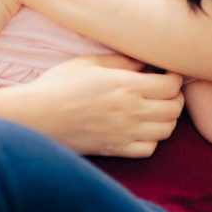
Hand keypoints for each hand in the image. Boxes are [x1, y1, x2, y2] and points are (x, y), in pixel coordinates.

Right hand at [7, 54, 184, 157]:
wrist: (35, 117)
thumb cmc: (58, 85)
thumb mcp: (90, 62)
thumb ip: (122, 61)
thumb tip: (145, 62)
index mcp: (126, 86)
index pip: (171, 85)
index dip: (176, 77)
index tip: (168, 72)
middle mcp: (130, 111)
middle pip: (174, 108)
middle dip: (175, 96)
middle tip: (166, 88)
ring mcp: (124, 133)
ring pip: (166, 130)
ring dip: (167, 118)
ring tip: (157, 108)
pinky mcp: (115, 149)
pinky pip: (148, 149)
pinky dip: (152, 139)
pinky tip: (142, 128)